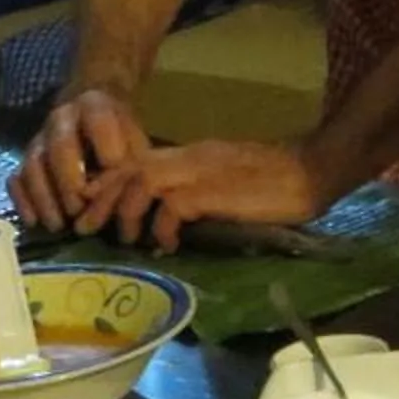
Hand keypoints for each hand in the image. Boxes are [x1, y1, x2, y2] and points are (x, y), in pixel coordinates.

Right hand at [8, 87, 149, 231]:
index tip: (115, 172)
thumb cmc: (120, 137)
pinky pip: (16, 179)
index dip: (107, 147)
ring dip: (45, 198)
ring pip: (33, 165)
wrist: (93, 118)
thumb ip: (133, 162)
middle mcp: (61, 118)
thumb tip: (121, 194)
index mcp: (94, 106)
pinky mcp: (24, 159)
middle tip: (80, 209)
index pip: (98, 121)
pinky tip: (34, 222)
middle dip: (69, 181)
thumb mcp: (136, 140)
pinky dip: (23, 201)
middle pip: (60, 146)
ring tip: (59, 225)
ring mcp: (40, 139)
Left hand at [73, 137, 334, 253]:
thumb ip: (198, 188)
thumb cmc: (277, 181)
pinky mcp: (212, 192)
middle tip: (86, 227)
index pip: (136, 160)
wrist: (312, 171)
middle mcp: (189, 157)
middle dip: (101, 198)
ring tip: (127, 239)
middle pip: (127, 168)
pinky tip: (167, 245)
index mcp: (191, 153)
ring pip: (139, 183)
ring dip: (124, 213)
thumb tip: (170, 213)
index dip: (108, 182)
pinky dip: (161, 228)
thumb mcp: (226, 181)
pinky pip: (170, 207)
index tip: (91, 208)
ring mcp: (199, 172)